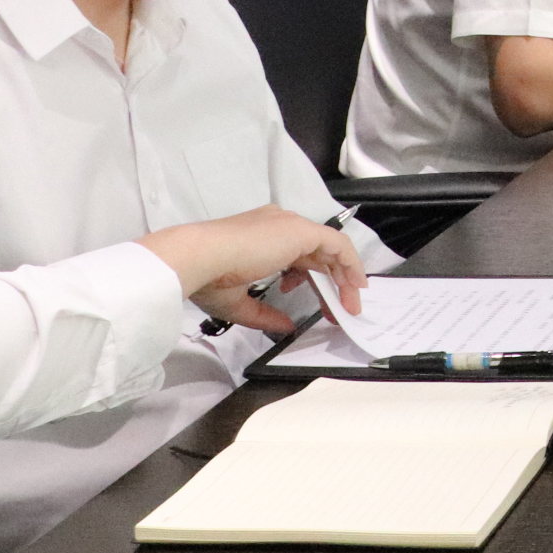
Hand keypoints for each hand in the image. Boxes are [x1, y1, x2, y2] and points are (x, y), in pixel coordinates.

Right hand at [140, 206, 366, 332]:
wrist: (197, 257)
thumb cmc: (208, 278)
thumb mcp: (238, 303)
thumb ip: (265, 314)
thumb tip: (287, 327)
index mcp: (260, 237)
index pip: (296, 256)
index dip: (310, 279)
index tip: (319, 301)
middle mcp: (279, 226)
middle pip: (316, 255)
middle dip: (331, 283)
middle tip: (340, 310)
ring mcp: (290, 226)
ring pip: (329, 250)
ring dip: (343, 278)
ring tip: (349, 305)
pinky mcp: (301, 231)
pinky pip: (337, 244)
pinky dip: (350, 263)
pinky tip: (355, 285)